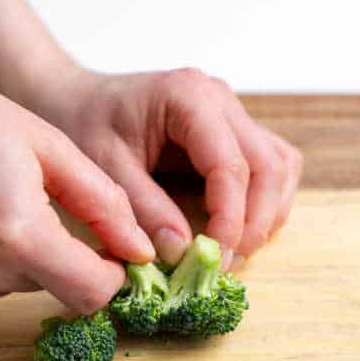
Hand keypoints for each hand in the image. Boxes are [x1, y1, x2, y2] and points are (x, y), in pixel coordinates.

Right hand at [0, 92, 154, 313]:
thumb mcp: (47, 146)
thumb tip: (141, 250)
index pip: (94, 292)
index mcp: (19, 235)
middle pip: (67, 287)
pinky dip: (14, 253)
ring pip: (37, 282)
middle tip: (59, 203)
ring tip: (18, 199)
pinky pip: (5, 277)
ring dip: (44, 251)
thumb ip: (103, 201)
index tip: (120, 243)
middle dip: (80, 255)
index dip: (117, 271)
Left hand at [43, 68, 303, 267]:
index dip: (230, 218)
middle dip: (254, 222)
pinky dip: (266, 202)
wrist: (79, 100)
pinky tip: (240, 230)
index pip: (230, 164)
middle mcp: (221, 99)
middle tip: (226, 263)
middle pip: (268, 165)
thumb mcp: (104, 167)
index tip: (214, 257)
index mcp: (189, 97)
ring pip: (280, 166)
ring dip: (267, 214)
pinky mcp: (235, 132)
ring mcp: (233, 113)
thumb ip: (144, 208)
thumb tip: (182, 251)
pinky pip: (272, 167)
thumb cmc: (87, 124)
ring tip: (234, 251)